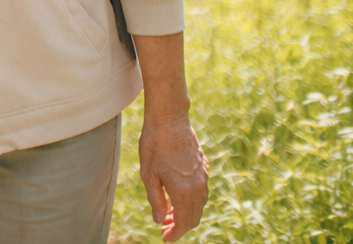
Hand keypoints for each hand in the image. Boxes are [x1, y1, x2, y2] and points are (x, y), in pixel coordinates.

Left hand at [139, 114, 208, 241]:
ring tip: (168, 214)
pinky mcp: (203, 168)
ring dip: (185, 214)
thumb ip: (156, 200)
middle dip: (180, 226)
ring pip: (198, 205)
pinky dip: (190, 201)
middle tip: (164, 228)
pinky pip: (201, 192)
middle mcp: (198, 187)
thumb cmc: (154, 145)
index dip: (174, 234)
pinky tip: (177, 196)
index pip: (183, 223)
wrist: (170, 120)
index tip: (165, 238)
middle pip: (193, 217)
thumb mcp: (149, 175)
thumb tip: (159, 221)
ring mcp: (203, 177)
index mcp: (184, 191)